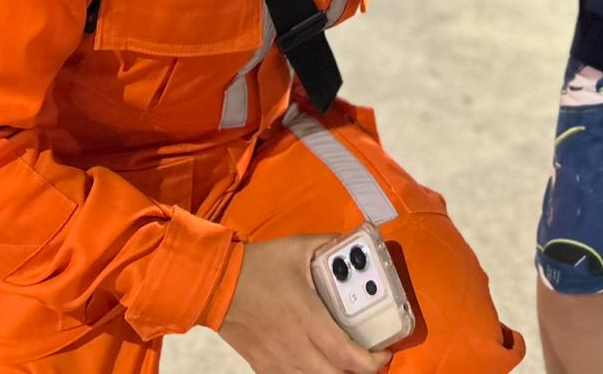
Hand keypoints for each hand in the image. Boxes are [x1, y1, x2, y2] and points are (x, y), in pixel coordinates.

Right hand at [219, 236, 391, 372]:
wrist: (217, 285)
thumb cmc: (259, 266)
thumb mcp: (298, 247)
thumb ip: (328, 244)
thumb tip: (351, 241)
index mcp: (307, 317)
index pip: (346, 354)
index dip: (371, 361)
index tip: (385, 352)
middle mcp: (296, 346)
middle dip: (359, 372)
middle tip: (371, 357)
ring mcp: (279, 361)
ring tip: (347, 360)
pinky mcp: (265, 367)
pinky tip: (319, 363)